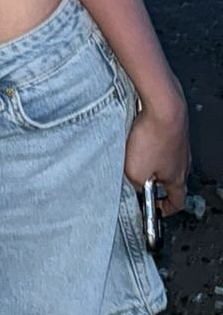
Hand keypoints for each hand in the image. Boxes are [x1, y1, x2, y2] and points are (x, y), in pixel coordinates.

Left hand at [124, 94, 189, 215]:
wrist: (163, 105)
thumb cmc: (154, 137)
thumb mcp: (135, 173)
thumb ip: (135, 185)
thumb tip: (134, 185)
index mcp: (178, 179)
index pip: (177, 202)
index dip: (166, 208)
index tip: (155, 208)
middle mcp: (182, 162)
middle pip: (168, 179)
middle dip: (152, 180)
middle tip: (137, 178)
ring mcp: (178, 145)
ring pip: (161, 158)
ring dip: (147, 159)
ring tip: (132, 153)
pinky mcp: (171, 129)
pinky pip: (158, 141)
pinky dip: (147, 142)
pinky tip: (135, 136)